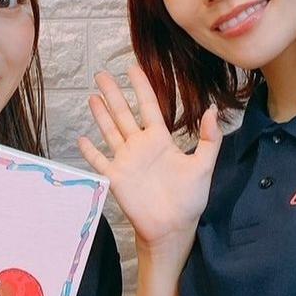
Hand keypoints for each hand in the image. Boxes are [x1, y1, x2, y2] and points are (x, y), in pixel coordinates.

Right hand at [77, 65, 221, 253]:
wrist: (173, 227)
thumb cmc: (190, 199)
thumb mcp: (203, 165)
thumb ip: (208, 138)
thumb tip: (213, 110)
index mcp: (160, 140)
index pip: (149, 106)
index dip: (141, 87)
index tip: (133, 68)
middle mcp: (140, 146)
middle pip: (123, 113)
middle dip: (112, 93)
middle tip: (101, 74)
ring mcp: (126, 161)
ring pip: (110, 131)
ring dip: (101, 114)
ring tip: (93, 96)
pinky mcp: (115, 178)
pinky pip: (99, 161)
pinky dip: (90, 150)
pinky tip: (82, 138)